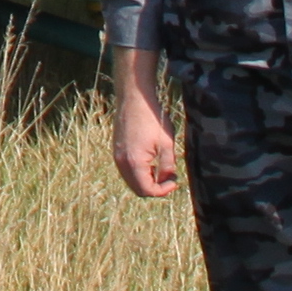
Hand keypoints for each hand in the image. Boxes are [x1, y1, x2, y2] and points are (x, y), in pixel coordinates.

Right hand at [112, 83, 182, 199]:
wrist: (135, 99)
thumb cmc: (152, 118)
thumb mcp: (167, 143)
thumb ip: (168, 165)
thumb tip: (167, 179)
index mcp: (134, 163)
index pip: (147, 190)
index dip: (163, 191)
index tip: (175, 182)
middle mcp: (122, 162)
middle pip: (137, 189)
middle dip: (154, 188)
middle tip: (169, 178)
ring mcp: (117, 156)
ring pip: (131, 180)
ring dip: (146, 180)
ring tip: (161, 169)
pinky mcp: (116, 150)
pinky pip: (127, 170)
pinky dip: (139, 172)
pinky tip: (150, 161)